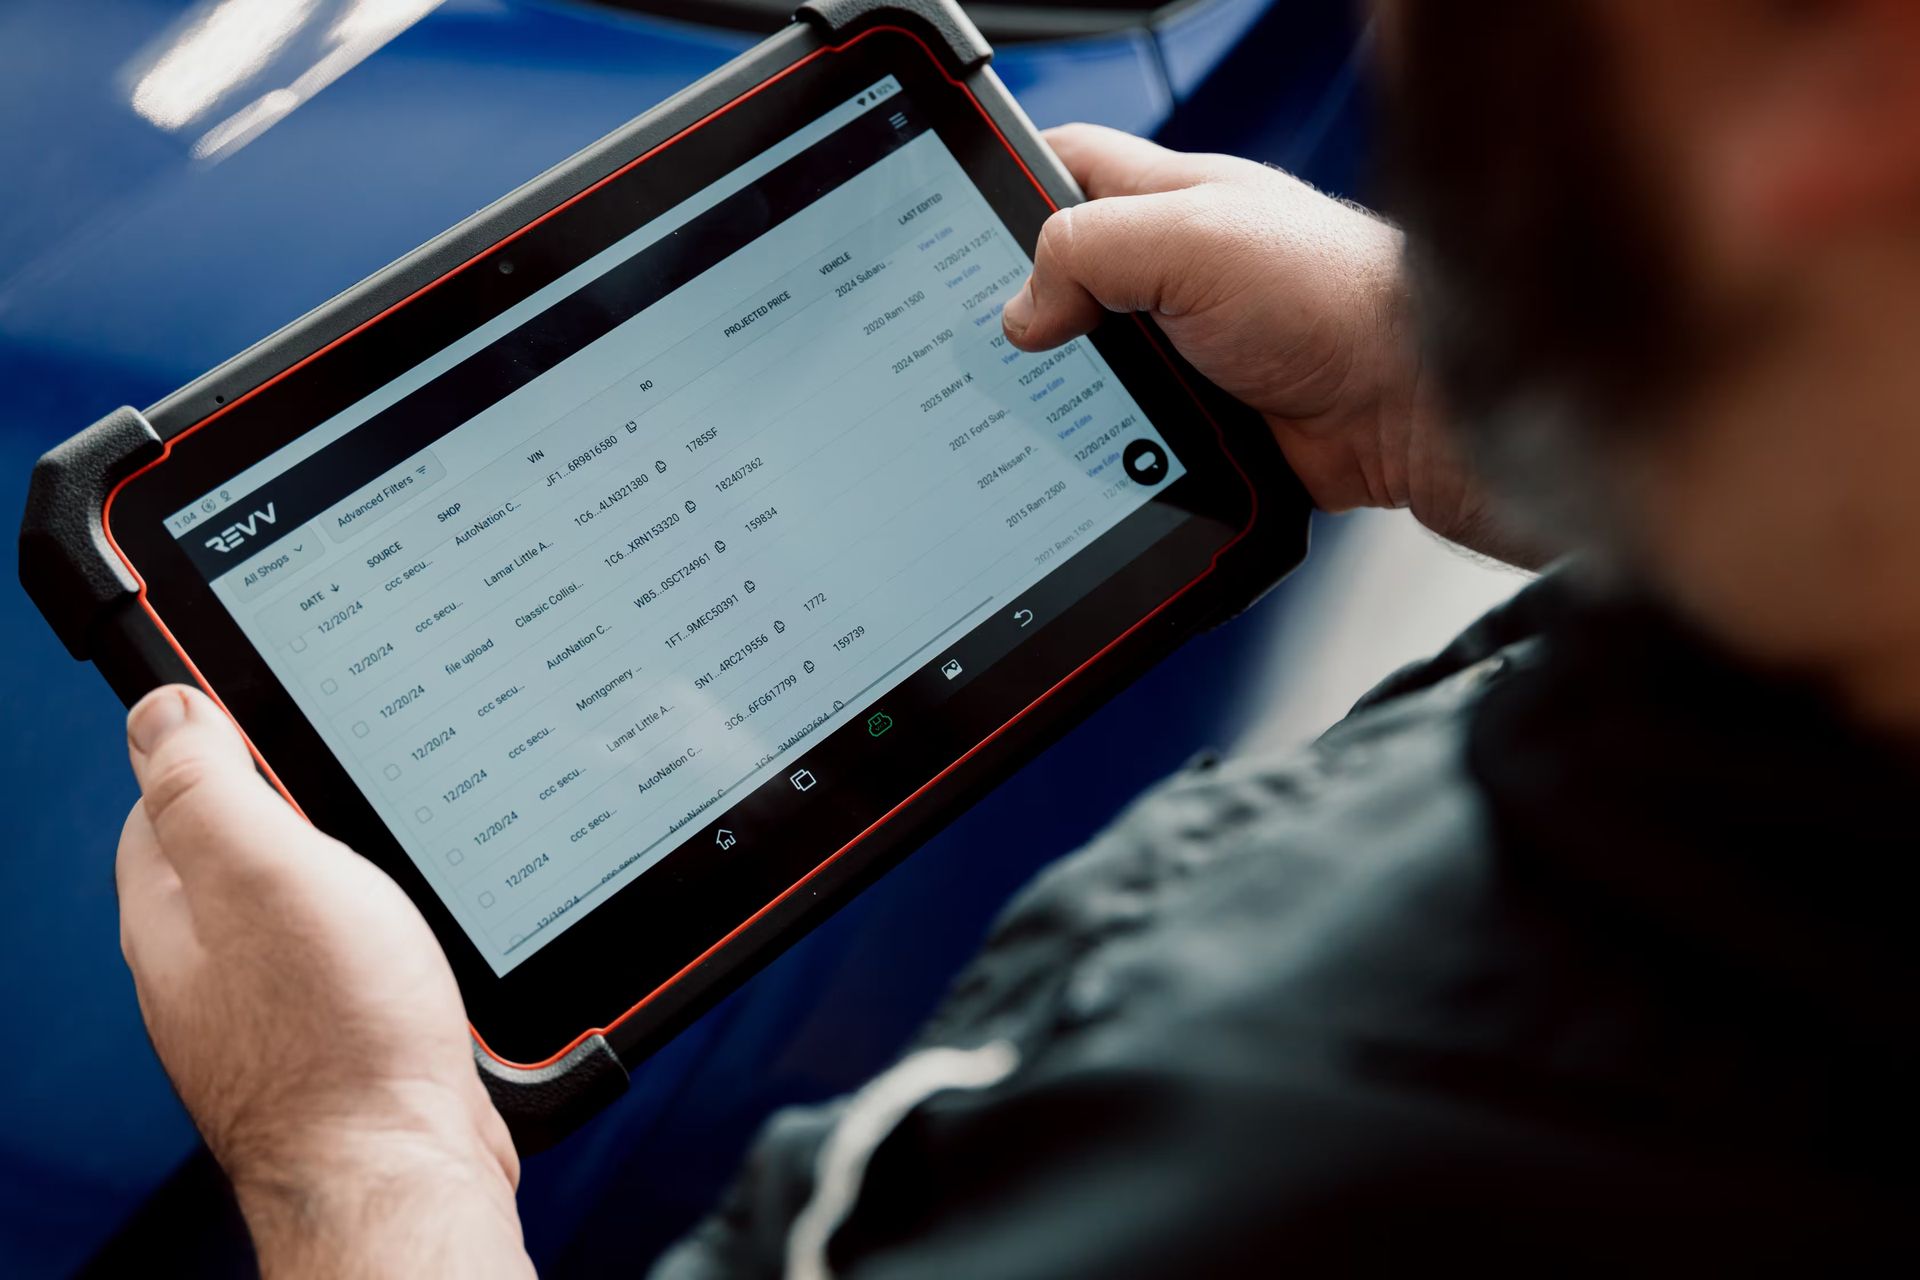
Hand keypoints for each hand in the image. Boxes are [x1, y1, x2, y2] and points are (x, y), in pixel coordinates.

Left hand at [115, 685, 532, 1277]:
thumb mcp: (264, 871)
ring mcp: (267, 1008)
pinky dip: (376, 932)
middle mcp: (206, 965)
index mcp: (170, 912)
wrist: (399, 1166)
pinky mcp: (333, 1038)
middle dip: (293, 813)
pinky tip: (415, 933)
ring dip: (344, 874)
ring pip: (299, 906)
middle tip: (356, 793)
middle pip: (238, 850)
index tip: (279, 720)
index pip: (166, 795)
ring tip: (395, 856)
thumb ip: (203, 786)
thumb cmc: (337, 1035)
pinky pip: (345, 957)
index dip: (220, 744)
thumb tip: (159, 710)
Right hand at [1003, 124, 1541, 565]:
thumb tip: (1021, 308)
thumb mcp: (1195, 241)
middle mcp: (1178, 272)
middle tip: (981, 345)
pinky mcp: (1207, 422)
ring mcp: (1191, 352)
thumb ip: (1091, 248)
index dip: (1002, 184)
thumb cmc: (1340, 301)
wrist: (1417, 410)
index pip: (1062, 168)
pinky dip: (1108, 452)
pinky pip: (1131, 437)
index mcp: (1172, 200)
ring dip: (1063, 396)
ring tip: (1024, 414)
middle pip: (1063, 280)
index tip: (950, 228)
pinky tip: (1089, 464)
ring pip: (1091, 369)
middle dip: (1020, 313)